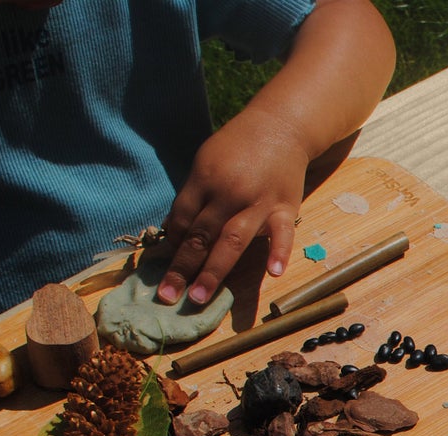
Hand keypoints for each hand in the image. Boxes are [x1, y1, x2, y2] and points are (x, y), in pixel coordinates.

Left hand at [156, 109, 308, 305]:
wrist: (281, 125)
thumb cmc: (238, 146)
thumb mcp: (206, 161)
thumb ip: (192, 196)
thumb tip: (172, 231)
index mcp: (205, 179)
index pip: (182, 219)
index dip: (171, 245)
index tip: (162, 269)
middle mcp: (229, 193)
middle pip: (200, 235)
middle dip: (182, 267)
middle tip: (167, 296)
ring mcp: (258, 202)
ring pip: (232, 241)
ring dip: (213, 271)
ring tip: (198, 298)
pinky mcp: (285, 207)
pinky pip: (282, 233)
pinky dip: (279, 252)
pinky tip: (273, 273)